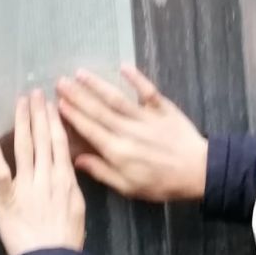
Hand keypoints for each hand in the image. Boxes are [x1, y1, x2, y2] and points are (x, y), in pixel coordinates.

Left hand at [0, 90, 85, 254]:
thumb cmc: (66, 237)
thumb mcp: (78, 206)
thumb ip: (71, 184)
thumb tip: (68, 167)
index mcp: (65, 178)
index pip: (59, 142)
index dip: (53, 121)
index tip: (50, 104)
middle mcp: (47, 176)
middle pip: (41, 139)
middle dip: (37, 114)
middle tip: (34, 94)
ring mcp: (27, 185)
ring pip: (24, 148)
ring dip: (21, 123)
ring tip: (20, 104)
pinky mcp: (8, 198)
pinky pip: (1, 172)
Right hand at [56, 66, 207, 202]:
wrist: (198, 172)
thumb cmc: (162, 184)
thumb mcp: (129, 187)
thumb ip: (102, 171)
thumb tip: (76, 160)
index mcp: (118, 151)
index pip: (90, 129)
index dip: (72, 115)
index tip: (57, 103)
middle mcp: (129, 131)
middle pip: (98, 110)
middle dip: (78, 96)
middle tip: (60, 82)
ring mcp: (146, 118)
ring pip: (117, 98)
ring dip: (97, 85)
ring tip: (80, 73)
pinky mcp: (163, 109)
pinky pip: (147, 91)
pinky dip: (136, 78)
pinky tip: (123, 66)